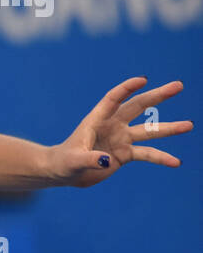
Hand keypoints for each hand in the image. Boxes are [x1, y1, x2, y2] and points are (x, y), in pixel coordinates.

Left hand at [48, 77, 191, 187]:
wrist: (64, 172)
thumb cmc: (63, 162)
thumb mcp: (73, 161)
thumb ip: (88, 159)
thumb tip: (106, 160)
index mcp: (96, 119)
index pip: (113, 98)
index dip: (127, 88)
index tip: (143, 80)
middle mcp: (112, 125)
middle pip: (138, 106)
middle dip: (157, 96)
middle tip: (178, 85)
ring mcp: (121, 138)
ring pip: (148, 131)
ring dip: (168, 128)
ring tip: (189, 126)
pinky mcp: (125, 154)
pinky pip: (147, 154)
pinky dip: (161, 158)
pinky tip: (175, 162)